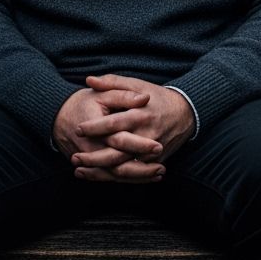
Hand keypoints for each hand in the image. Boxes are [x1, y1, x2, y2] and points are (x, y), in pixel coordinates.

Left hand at [69, 75, 194, 182]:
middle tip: (74, 157)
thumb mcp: (137, 85)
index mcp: (140, 114)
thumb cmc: (157, 97)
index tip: (78, 128)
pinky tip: (97, 176)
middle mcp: (146, 135)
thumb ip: (112, 82)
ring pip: (123, 168)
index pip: (114, 123)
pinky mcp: (155, 162)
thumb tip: (88, 80)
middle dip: (94, 157)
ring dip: (100, 172)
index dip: (95, 127)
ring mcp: (151, 152)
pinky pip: (133, 175)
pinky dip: (114, 178)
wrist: (186, 113)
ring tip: (79, 171)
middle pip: (117, 152)